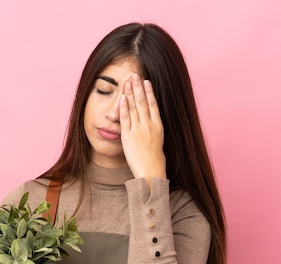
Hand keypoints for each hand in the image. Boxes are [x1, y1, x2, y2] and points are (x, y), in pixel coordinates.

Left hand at [119, 73, 166, 188]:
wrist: (150, 171)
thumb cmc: (155, 161)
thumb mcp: (158, 143)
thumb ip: (153, 132)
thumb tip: (151, 126)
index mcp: (158, 126)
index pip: (154, 105)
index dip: (150, 92)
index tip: (146, 81)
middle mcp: (149, 125)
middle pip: (143, 102)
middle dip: (138, 87)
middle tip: (135, 74)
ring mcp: (138, 130)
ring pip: (134, 107)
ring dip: (130, 93)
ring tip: (128, 81)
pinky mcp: (128, 136)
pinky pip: (126, 118)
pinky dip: (124, 107)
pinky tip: (122, 97)